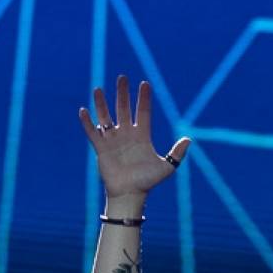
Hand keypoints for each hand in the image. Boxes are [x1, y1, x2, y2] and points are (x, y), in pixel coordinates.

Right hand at [79, 76, 190, 200]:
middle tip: (122, 77)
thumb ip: (177, 154)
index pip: (143, 112)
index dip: (144, 98)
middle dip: (123, 93)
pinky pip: (93, 133)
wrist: (130, 195)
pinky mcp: (101, 149)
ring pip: (106, 117)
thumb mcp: (167, 168)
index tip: (145, 83)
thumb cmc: (147, 182)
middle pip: (123, 109)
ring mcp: (113, 141)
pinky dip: (88, 123)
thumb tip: (189, 139)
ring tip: (98, 89)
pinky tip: (84, 111)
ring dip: (102, 104)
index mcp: (142, 136)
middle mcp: (127, 134)